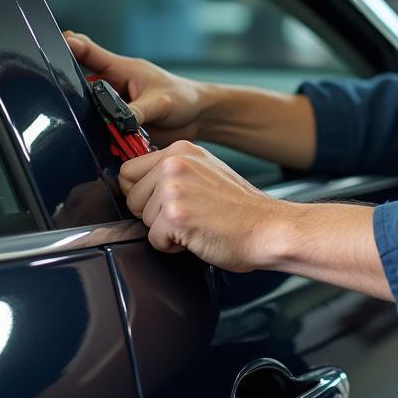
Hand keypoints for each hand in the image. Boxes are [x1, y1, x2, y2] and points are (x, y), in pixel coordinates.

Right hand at [63, 31, 206, 144]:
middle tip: (55, 94)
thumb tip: (120, 122)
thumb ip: (138, 111)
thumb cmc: (183, 98)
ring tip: (73, 122)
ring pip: (86, 110)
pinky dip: (95, 137)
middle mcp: (111, 87)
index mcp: (121, 70)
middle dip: (67, 89)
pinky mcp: (116, 126)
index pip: (88, 52)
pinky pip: (99, 132)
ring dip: (82, 118)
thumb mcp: (161, 102)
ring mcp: (112, 107)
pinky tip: (89, 143)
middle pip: (78, 83)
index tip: (55, 44)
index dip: (70, 46)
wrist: (198, 118)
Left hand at [120, 141, 285, 270]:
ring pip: (142, 220)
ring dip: (165, 230)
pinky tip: (197, 235)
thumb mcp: (206, 174)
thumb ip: (174, 172)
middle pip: (131, 197)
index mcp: (182, 150)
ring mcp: (173, 188)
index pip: (129, 171)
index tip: (163, 201)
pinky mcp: (174, 215)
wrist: (267, 228)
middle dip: (153, 213)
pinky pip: (153, 240)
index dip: (142, 193)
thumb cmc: (240, 209)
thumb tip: (137, 184)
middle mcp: (175, 163)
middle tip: (188, 214)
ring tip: (196, 223)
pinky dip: (172, 247)